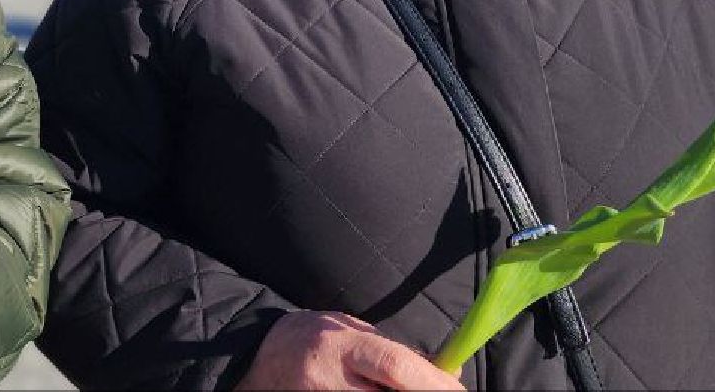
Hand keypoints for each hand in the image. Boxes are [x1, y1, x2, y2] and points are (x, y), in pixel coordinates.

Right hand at [235, 310, 463, 390]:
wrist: (257, 360)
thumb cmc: (311, 338)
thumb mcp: (348, 330)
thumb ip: (389, 349)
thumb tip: (443, 373)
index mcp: (339, 345)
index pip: (393, 366)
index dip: (431, 382)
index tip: (457, 389)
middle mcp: (329, 378)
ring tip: (407, 389)